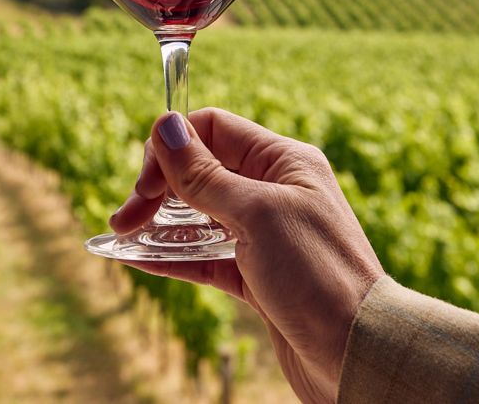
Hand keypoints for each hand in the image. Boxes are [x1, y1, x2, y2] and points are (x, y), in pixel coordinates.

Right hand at [109, 108, 383, 403]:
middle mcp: (274, 192)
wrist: (358, 353)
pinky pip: (202, 256)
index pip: (214, 130)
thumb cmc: (318, 274)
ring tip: (120, 234)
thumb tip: (165, 125)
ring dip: (159, 222)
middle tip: (125, 216)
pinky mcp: (255, 277)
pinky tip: (136, 257)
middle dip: (157, 187)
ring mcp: (263, 236)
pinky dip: (170, 255)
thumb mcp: (257, 215)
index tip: (145, 181)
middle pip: (200, 172)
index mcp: (284, 162)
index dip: (173, 146)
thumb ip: (205, 175)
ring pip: (198, 217)